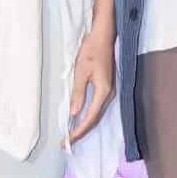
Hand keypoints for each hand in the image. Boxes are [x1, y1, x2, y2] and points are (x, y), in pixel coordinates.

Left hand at [68, 23, 114, 142]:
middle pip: (95, 119)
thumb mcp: (81, 71)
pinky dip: (88, 116)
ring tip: (72, 133)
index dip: (79, 130)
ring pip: (97, 114)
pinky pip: (97, 107)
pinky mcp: (106, 87)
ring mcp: (109, 91)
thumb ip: (78, 93)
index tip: (67, 139)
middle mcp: (109, 94)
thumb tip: (74, 113)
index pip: (90, 117)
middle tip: (67, 142)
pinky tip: (80, 118)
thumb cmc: (91, 50)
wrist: (103, 35)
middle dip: (82, 131)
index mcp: (103, 91)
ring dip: (85, 124)